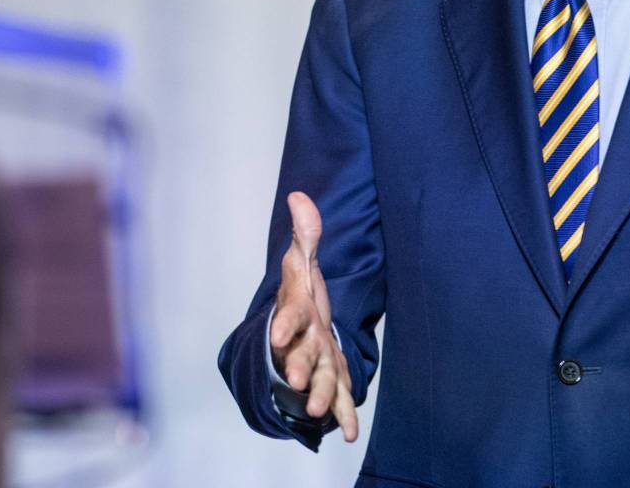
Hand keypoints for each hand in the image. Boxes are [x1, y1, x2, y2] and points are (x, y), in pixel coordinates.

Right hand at [269, 191, 359, 441]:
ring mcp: (318, 362)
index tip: (280, 336)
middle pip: (302, 355)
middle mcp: (304, 341)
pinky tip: (349, 433)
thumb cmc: (301, 295)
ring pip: (320, 379)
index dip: (284, 325)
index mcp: (297, 313)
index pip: (290, 316)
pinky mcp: (333, 378)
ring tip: (321, 412)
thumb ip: (306, 234)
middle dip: (300, 367)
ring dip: (321, 396)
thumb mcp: (302, 263)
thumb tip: (299, 195)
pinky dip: (345, 415)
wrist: (297, 331)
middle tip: (299, 382)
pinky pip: (340, 397)